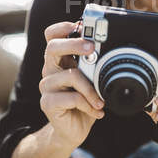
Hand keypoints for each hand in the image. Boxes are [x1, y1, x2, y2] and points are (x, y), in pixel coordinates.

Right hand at [39, 22, 104, 147]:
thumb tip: (110, 48)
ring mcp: (47, 86)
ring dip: (91, 88)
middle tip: (92, 48)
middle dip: (74, 44)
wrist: (73, 130)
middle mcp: (50, 69)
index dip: (62, 27)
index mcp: (60, 59)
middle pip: (53, 47)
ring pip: (70, 75)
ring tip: (101, 100)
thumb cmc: (85, 102)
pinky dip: (88, 104)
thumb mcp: (92, 80)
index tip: (80, 26)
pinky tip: (96, 111)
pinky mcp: (48, 103)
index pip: (52, 35)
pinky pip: (72, 97)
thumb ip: (95, 64)